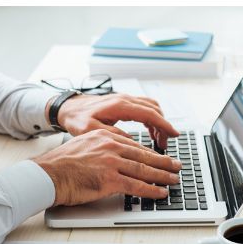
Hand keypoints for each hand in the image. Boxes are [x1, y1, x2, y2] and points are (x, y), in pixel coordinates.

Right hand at [33, 129, 181, 205]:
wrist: (46, 175)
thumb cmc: (60, 165)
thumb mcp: (84, 145)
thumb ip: (102, 148)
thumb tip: (116, 157)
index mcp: (105, 136)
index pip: (135, 146)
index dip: (151, 154)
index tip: (161, 158)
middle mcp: (111, 146)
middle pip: (144, 156)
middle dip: (164, 162)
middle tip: (177, 166)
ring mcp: (111, 162)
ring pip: (144, 170)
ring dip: (163, 176)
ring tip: (174, 180)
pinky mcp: (110, 179)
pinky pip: (137, 186)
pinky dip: (152, 190)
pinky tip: (161, 193)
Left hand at [48, 93, 179, 148]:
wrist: (67, 108)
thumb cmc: (76, 119)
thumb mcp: (91, 130)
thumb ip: (112, 134)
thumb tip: (131, 141)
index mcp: (119, 105)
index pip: (150, 114)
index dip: (164, 125)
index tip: (174, 134)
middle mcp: (125, 99)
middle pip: (154, 109)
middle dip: (164, 126)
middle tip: (165, 144)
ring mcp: (125, 99)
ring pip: (151, 108)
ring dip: (159, 122)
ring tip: (159, 140)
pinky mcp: (124, 103)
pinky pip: (145, 108)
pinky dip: (152, 119)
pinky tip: (151, 132)